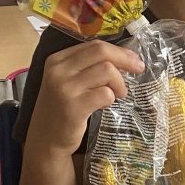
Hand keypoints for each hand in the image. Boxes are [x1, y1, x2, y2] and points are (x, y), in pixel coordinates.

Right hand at [26, 40, 143, 157]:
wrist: (46, 139)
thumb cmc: (63, 108)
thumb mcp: (68, 81)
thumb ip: (88, 67)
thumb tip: (126, 58)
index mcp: (57, 59)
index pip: (94, 45)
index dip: (119, 51)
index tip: (134, 59)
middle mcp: (58, 70)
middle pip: (101, 52)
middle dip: (125, 60)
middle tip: (138, 70)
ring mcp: (64, 88)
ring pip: (107, 71)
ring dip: (119, 84)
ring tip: (116, 95)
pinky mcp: (73, 107)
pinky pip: (105, 94)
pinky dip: (111, 99)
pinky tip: (103, 105)